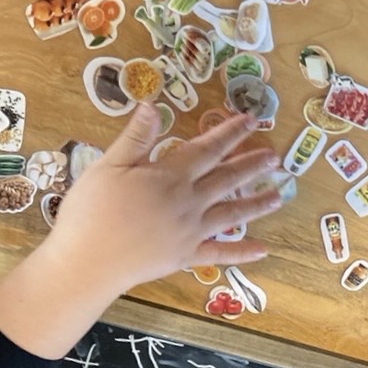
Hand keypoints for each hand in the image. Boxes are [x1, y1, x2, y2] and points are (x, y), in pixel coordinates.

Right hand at [0, 105, 282, 359]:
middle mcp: (189, 202)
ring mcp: (191, 232)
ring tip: (279, 196)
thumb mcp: (108, 166)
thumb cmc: (91, 211)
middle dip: (251, 165)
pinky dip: (242, 252)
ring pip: (232, 214)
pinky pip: (220, 254)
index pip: (207, 149)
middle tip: (275, 157)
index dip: (230, 133)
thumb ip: (136, 137)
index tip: (251, 121)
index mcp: (170, 176)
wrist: (88, 262)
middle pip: (227, 180)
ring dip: (257, 204)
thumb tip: (153, 105)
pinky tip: (263, 250)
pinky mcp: (185, 257)